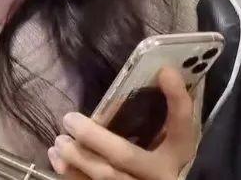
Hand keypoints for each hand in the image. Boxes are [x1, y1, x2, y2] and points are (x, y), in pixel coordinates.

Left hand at [48, 67, 197, 179]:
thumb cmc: (159, 162)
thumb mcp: (167, 144)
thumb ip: (160, 119)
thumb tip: (151, 77)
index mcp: (178, 154)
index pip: (182, 124)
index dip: (177, 98)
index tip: (165, 70)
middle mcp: (161, 174)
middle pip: (125, 156)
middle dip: (93, 137)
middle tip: (69, 119)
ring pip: (105, 177)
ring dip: (76, 158)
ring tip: (58, 142)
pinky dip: (72, 176)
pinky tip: (58, 162)